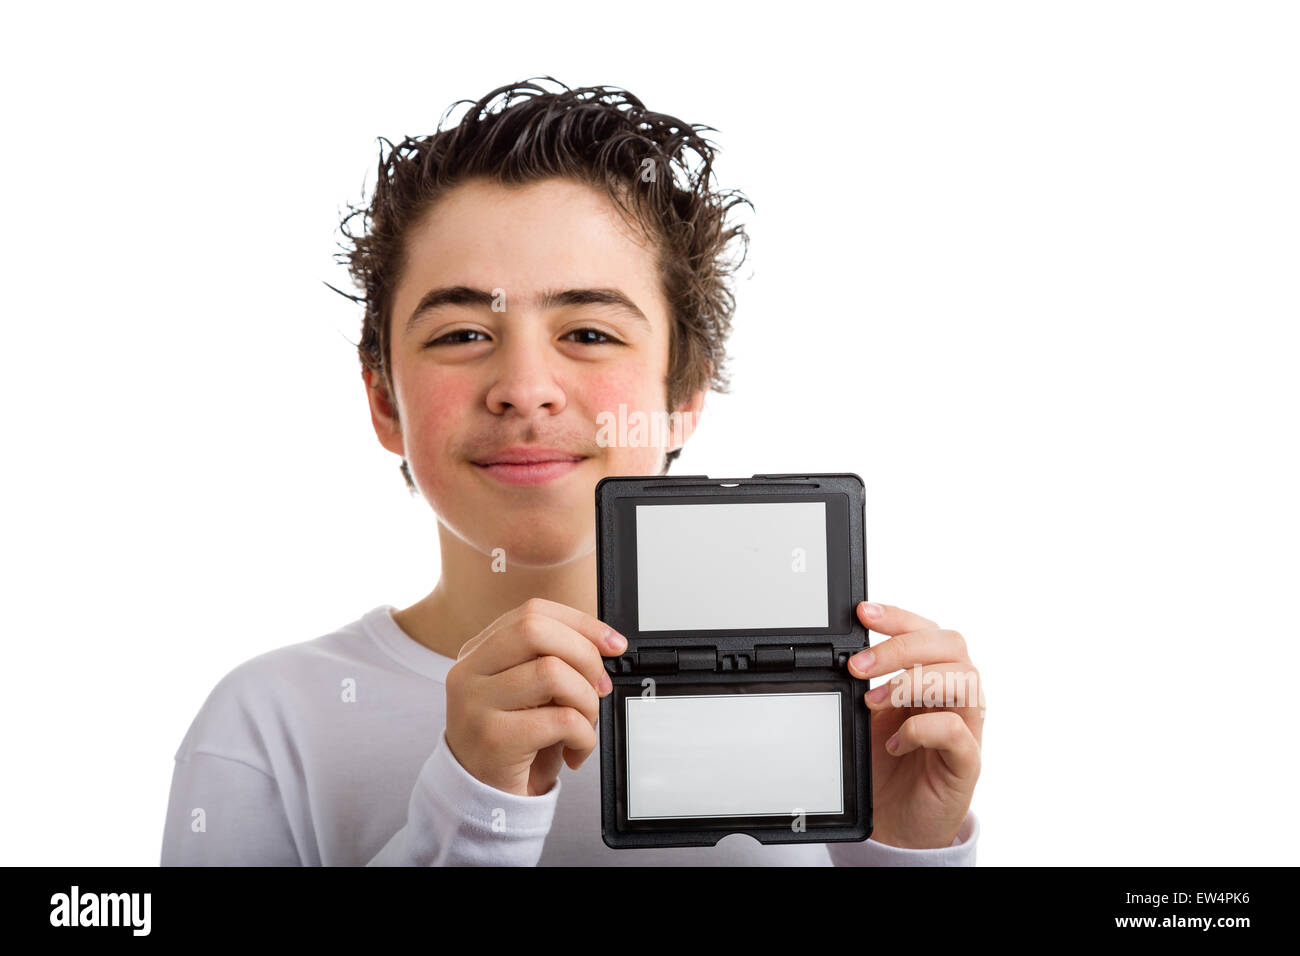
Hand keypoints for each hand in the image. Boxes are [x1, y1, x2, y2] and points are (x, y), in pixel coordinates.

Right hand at [444, 597, 626, 796]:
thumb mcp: (531, 695)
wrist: (486, 801)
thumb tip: (606, 645)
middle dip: (584, 655)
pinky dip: (584, 736)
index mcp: (479, 653)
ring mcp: (475, 704)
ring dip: (586, 700)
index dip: (581, 622)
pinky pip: (561, 720)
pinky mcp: (493, 739)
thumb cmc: (516, 743)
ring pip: (552, 672)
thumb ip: (554, 662)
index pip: (532, 612)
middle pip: (535, 629)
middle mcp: (469, 672)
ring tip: (584, 724)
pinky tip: (575, 750)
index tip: (612, 644)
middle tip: (598, 687)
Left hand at [847, 602, 983, 848]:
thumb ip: (866, 684)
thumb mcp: (869, 716)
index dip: (899, 617)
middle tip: (859, 666)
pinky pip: (957, 731)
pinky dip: (922, 728)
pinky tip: (897, 742)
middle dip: (901, 647)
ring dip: (912, 683)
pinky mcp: (967, 762)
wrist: (896, 822)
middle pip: (950, 644)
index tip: (864, 613)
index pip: (927, 632)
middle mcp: (956, 696)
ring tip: (874, 702)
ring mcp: (967, 727)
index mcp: (933, 676)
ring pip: (964, 679)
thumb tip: (843, 656)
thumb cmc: (887, 764)